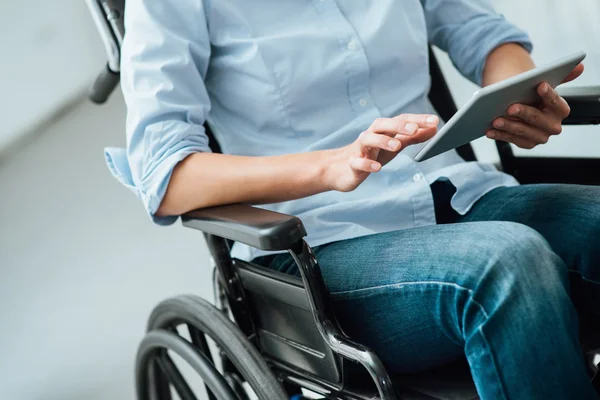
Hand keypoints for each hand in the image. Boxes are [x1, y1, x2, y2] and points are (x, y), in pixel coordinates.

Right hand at [323, 114, 438, 191]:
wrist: (343, 169)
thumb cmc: (372, 154)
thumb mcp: (394, 144)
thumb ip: (413, 137)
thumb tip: (434, 129)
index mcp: (383, 130)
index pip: (401, 120)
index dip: (417, 120)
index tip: (434, 121)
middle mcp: (371, 135)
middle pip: (383, 125)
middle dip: (399, 126)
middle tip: (414, 129)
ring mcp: (360, 149)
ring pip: (369, 139)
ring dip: (382, 141)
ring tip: (397, 147)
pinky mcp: (352, 164)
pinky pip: (358, 162)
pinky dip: (367, 163)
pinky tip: (377, 168)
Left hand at [486, 63, 583, 148]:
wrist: (519, 105)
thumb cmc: (532, 94)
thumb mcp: (543, 84)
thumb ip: (562, 76)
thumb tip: (580, 66)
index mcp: (561, 110)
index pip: (556, 102)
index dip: (549, 94)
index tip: (539, 85)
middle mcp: (553, 126)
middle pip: (538, 120)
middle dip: (525, 113)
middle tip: (511, 107)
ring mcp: (540, 137)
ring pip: (523, 132)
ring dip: (509, 126)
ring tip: (496, 120)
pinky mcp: (526, 144)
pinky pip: (512, 141)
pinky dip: (500, 136)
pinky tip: (489, 131)